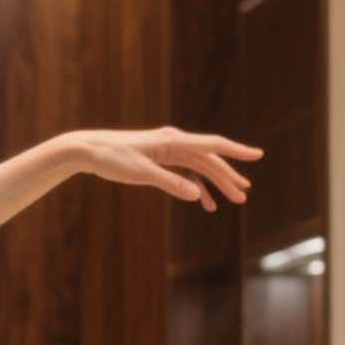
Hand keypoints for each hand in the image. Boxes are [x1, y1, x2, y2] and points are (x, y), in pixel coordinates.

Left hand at [66, 127, 262, 211]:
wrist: (86, 150)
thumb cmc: (112, 158)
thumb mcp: (141, 173)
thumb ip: (170, 184)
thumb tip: (197, 195)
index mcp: (174, 141)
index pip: (213, 145)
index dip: (237, 151)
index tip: (258, 155)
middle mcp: (174, 143)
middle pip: (209, 160)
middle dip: (227, 177)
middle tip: (243, 195)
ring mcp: (167, 151)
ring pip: (198, 167)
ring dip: (214, 183)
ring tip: (231, 200)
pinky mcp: (158, 159)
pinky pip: (184, 172)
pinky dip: (194, 185)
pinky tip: (202, 202)